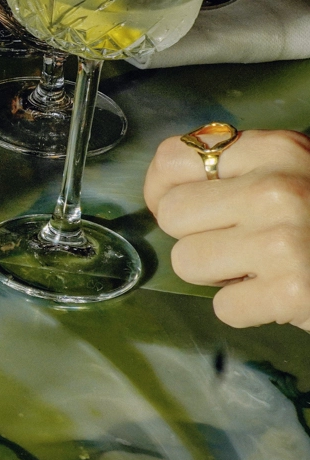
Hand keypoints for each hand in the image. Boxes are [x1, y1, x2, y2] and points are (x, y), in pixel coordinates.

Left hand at [145, 127, 309, 328]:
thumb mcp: (296, 175)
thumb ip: (240, 169)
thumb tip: (165, 178)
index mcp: (280, 149)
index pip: (174, 158)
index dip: (164, 190)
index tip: (185, 208)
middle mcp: (279, 186)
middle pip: (173, 215)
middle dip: (200, 237)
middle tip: (244, 245)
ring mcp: (285, 238)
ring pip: (188, 262)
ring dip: (221, 276)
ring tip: (264, 268)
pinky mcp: (294, 289)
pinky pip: (223, 306)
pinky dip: (249, 309)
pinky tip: (280, 294)